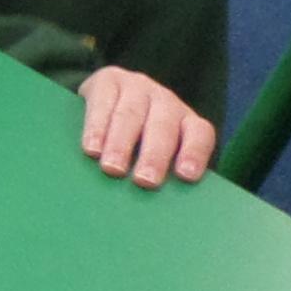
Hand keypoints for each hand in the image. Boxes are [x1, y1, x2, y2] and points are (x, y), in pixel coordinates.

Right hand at [80, 68, 215, 188]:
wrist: (105, 98)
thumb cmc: (135, 141)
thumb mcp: (154, 154)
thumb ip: (161, 172)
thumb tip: (159, 210)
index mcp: (186, 121)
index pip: (199, 134)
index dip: (194, 153)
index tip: (186, 176)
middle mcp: (165, 101)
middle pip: (163, 127)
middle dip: (154, 155)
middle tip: (145, 181)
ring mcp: (137, 87)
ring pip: (131, 115)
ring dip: (121, 144)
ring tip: (113, 168)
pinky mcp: (109, 80)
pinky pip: (103, 103)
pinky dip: (96, 128)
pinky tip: (91, 148)